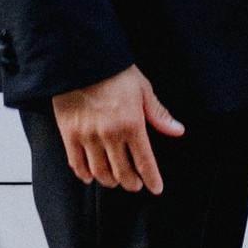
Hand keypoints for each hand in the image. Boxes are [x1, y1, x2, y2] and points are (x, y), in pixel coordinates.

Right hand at [53, 66, 185, 192]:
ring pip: (100, 172)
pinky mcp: (69, 135)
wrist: (81, 59)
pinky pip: (76, 164)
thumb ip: (158, 113)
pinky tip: (90, 176)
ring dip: (110, 181)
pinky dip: (84, 174)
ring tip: (115, 180)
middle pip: (122, 173)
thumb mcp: (143, 88)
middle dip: (131, 183)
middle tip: (135, 185)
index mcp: (132, 124)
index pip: (145, 162)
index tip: (155, 188)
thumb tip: (177, 130)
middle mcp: (110, 135)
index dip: (152, 179)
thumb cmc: (113, 71)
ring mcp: (88, 136)